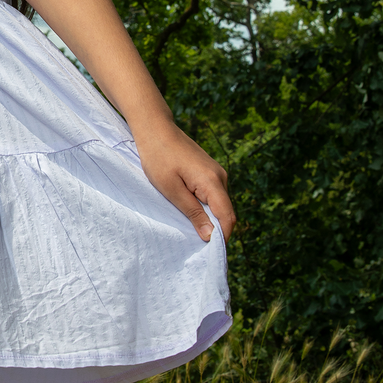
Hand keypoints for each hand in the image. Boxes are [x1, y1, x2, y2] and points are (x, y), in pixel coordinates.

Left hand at [133, 121, 234, 241]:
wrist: (155, 129)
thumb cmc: (159, 158)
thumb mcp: (172, 190)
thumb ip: (193, 213)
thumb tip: (211, 237)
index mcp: (213, 182)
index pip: (227, 217)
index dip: (221, 238)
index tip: (208, 253)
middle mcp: (220, 177)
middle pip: (225, 212)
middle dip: (214, 230)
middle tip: (194, 243)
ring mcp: (216, 173)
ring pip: (218, 204)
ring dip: (207, 217)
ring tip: (188, 226)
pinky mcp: (209, 171)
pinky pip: (212, 195)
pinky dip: (204, 206)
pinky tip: (188, 209)